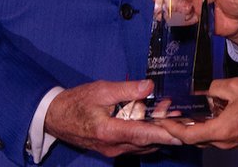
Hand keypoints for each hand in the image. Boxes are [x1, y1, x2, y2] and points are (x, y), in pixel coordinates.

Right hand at [45, 79, 182, 156]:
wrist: (56, 118)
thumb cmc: (77, 102)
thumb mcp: (101, 90)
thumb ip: (126, 90)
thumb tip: (149, 86)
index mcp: (108, 131)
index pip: (141, 134)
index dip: (162, 134)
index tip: (180, 134)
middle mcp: (112, 146)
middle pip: (145, 141)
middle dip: (165, 130)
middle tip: (181, 117)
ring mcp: (112, 150)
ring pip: (141, 145)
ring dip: (157, 132)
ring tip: (171, 115)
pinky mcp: (112, 149)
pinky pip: (134, 145)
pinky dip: (147, 135)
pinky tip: (154, 121)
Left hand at [155, 78, 237, 148]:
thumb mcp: (234, 87)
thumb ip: (213, 87)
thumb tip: (199, 90)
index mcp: (221, 130)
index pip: (188, 135)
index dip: (172, 129)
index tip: (162, 121)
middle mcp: (223, 141)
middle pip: (194, 139)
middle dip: (180, 128)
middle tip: (170, 115)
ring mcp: (230, 143)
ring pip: (204, 138)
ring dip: (193, 128)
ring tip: (184, 114)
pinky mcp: (236, 141)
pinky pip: (215, 137)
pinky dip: (205, 128)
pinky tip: (205, 115)